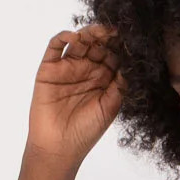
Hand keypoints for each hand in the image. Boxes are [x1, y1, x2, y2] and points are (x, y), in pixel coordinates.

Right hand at [26, 22, 125, 166]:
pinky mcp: (49, 69)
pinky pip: (54, 47)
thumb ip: (120, 85)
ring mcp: (66, 68)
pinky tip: (74, 37)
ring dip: (88, 33)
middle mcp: (85, 70)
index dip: (120, 47)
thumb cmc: (86, 132)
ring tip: (99, 31)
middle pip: (96, 45)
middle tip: (115, 31)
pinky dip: (62, 37)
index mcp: (102, 79)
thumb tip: (131, 63)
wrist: (59, 148)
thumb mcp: (110, 107)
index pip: (112, 55)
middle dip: (106, 37)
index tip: (130, 39)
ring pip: (78, 42)